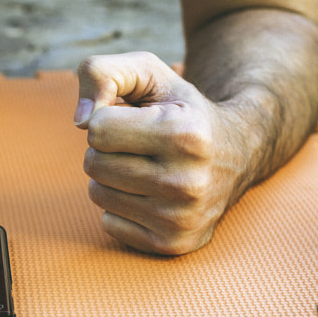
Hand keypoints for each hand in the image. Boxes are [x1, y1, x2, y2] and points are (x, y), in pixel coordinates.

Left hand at [74, 51, 244, 255]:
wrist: (238, 152)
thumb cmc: (180, 108)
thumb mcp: (147, 72)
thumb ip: (100, 72)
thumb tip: (79, 120)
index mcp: (185, 135)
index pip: (97, 129)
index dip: (107, 118)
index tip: (135, 119)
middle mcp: (187, 182)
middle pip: (93, 164)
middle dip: (106, 149)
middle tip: (139, 144)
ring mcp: (181, 219)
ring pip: (97, 194)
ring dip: (112, 177)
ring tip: (146, 166)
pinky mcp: (173, 244)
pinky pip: (108, 224)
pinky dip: (121, 207)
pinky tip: (151, 194)